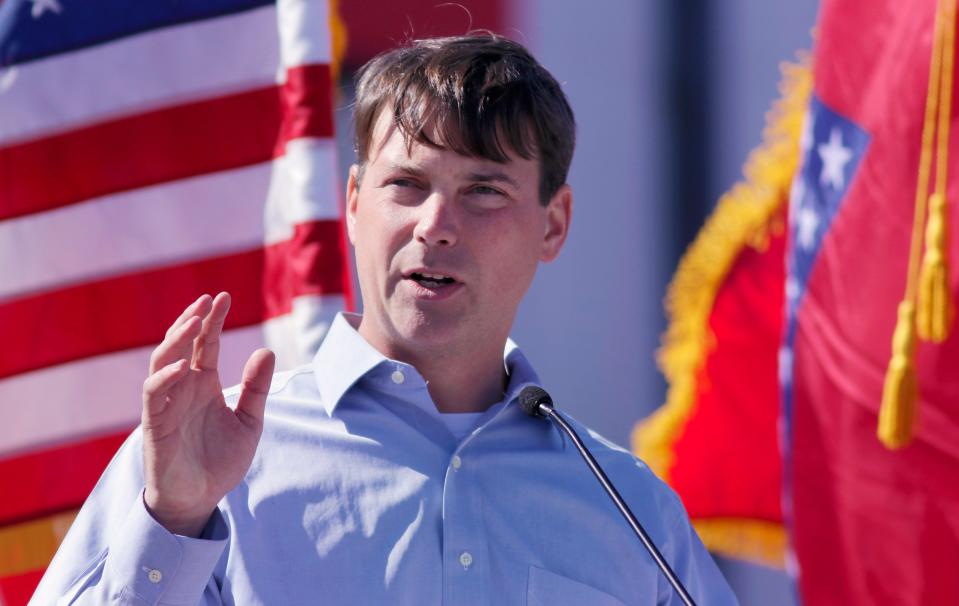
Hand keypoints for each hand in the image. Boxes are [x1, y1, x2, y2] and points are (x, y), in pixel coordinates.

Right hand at [141, 292, 274, 536]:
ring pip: (162, 360)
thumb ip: (255, 388)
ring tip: (195, 321)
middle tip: (208, 300)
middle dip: (192, 320)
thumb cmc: (220, 461)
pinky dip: (166, 377)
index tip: (224, 296)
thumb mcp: (249, 421)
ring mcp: (166, 403)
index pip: (207, 343)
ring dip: (177, 339)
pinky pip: (153, 393)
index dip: (213, 320)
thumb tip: (267, 351)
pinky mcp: (154, 423)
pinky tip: (185, 366)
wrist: (200, 499)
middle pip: (181, 344)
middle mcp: (183, 387)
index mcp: (204, 383)